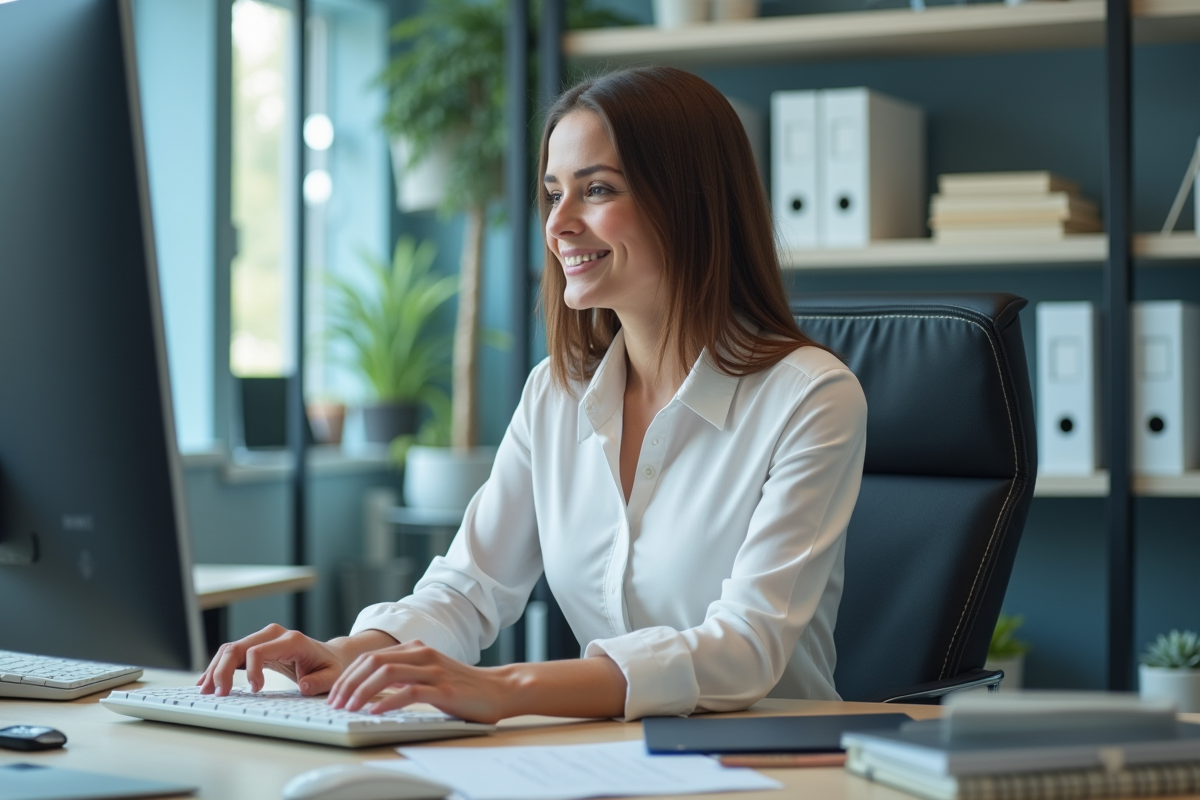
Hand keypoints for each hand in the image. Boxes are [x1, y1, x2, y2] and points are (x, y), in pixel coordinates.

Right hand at [196, 624, 395, 696]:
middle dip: (223, 670)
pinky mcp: (257, 646)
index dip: (251, 670)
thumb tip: (304, 686)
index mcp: (292, 640)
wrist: (331, 656)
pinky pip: (233, 653)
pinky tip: (208, 681)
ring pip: (231, 648)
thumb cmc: (331, 666)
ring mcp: (264, 638)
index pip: (259, 650)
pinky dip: (219, 666)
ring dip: (215, 668)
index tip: (254, 690)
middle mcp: (274, 635)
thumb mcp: (332, 676)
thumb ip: (320, 681)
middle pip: (239, 647)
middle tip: (218, 694)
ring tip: (205, 690)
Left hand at [327, 640, 512, 723]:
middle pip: (373, 662)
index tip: (335, 694)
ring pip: (387, 674)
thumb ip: (404, 675)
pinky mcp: (445, 690)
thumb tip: (370, 688)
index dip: (348, 675)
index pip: (371, 657)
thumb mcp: (429, 674)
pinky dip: (388, 701)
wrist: (499, 689)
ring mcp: (434, 671)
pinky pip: (410, 692)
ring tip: (349, 708)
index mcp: (416, 650)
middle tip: (335, 703)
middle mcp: (422, 655)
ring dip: (362, 691)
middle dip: (348, 683)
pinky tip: (375, 712)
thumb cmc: (463, 686)